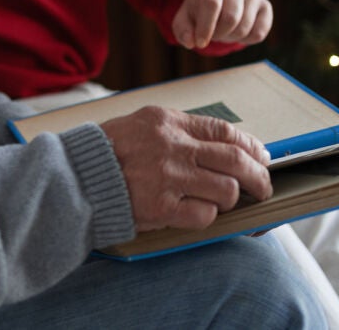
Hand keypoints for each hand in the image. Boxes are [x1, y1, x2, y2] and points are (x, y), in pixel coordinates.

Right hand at [99, 106, 271, 231]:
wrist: (75, 178)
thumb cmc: (107, 152)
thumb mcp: (142, 123)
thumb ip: (179, 129)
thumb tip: (220, 143)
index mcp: (168, 122)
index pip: (224, 131)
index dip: (251, 146)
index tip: (261, 156)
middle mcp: (172, 147)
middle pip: (235, 161)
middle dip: (258, 177)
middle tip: (263, 187)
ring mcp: (168, 178)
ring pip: (225, 191)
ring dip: (229, 199)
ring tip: (220, 201)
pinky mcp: (162, 208)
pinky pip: (204, 216)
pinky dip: (207, 217)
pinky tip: (195, 213)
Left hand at [171, 0, 272, 49]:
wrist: (219, 2)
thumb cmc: (199, 11)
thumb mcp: (185, 18)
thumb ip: (182, 30)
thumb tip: (191, 42)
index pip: (212, 4)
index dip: (206, 27)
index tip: (200, 43)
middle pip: (231, 18)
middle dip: (219, 34)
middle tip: (213, 35)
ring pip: (244, 27)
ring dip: (231, 38)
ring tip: (224, 31)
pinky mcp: (265, 7)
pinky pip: (259, 33)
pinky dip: (246, 40)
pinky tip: (237, 32)